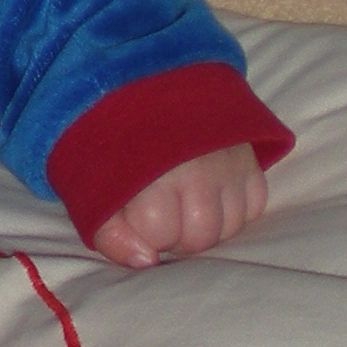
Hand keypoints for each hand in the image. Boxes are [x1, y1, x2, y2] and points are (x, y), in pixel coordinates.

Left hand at [90, 146, 265, 268]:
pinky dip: (235, 209)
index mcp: (151, 174)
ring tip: (187, 205)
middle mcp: (196, 170)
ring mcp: (228, 163)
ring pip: (229, 227)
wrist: (144, 84)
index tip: (136, 215)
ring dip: (208, 226)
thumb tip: (146, 262)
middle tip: (164, 213)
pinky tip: (213, 196)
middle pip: (200, 238)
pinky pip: (254, 206)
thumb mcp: (92, 186)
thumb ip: (110, 233)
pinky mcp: (250, 157)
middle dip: (178, 236)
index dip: (144, 233)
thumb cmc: (113, 142)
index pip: (160, 236)